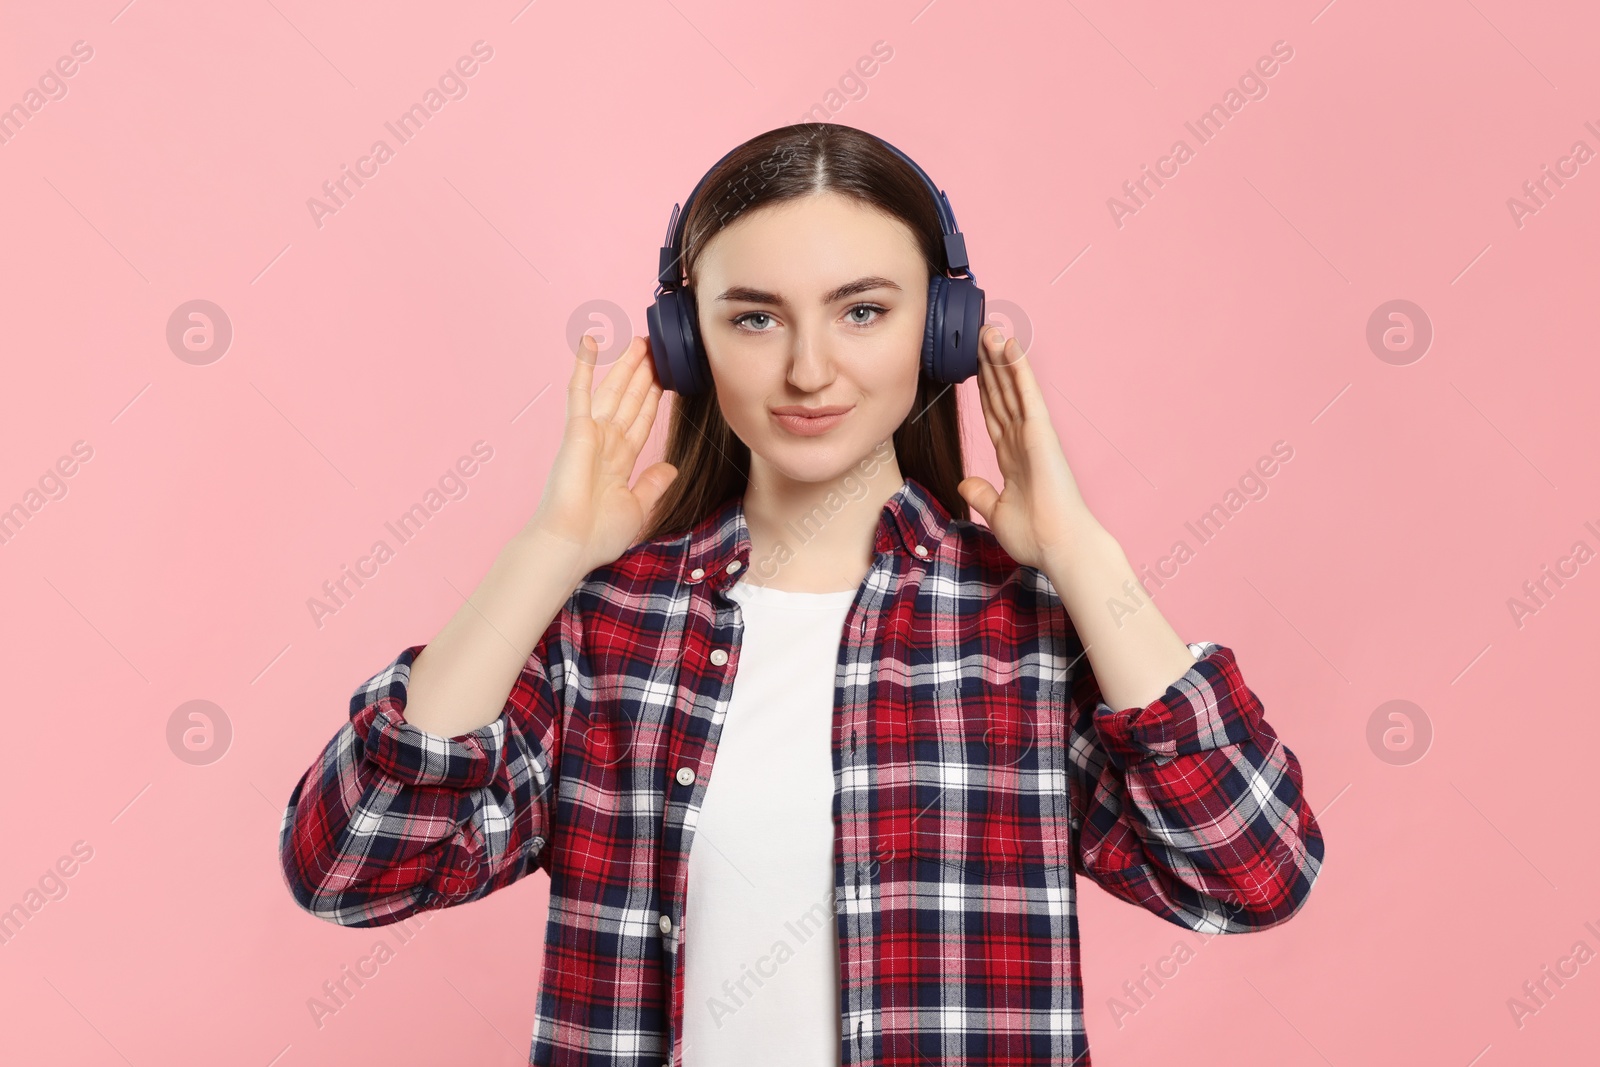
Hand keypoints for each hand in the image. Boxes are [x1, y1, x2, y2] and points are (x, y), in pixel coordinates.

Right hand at [525, 334, 677, 573]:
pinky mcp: (576, 430)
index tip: (665, 378)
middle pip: (630, 400)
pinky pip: (580, 391)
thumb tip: (671, 468)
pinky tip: (590, 342)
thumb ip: (652, 484)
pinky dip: (584, 366)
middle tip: (655, 349)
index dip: (653, 399)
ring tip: (639, 341)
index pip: (641, 421)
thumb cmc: (598, 534)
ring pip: (613, 390)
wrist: (572, 543)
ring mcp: (590, 434)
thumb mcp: (638, 508)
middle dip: (644, 375)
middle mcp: (605, 443)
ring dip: (626, 366)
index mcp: (619, 461)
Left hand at [957, 326, 1095, 569]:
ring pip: (1011, 387)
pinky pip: (1026, 394)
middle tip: (979, 335)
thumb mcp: (996, 513)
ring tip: (988, 329)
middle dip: (989, 365)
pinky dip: (1017, 369)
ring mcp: (1032, 434)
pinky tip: (1009, 346)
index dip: (984, 389)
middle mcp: (1022, 440)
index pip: (994, 414)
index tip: (975, 366)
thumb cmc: (1036, 536)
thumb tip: (965, 482)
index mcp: (1013, 458)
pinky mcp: (1041, 432)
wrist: (1058, 546)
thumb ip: (981, 494)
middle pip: (1000, 394)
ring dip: (999, 357)